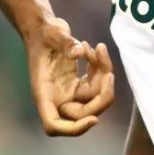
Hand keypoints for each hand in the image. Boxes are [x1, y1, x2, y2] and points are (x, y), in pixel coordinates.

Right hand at [26, 17, 115, 135]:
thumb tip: (77, 51)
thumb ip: (65, 43)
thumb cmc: (44, 32)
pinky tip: (96, 49)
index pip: (54, 124)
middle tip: (109, 73)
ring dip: (103, 74)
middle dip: (101, 95)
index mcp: (44, 93)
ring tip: (99, 49)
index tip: (94, 119)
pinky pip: (96, 84)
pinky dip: (101, 69)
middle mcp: (57, 97)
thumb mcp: (53, 33)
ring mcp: (68, 91)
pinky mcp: (78, 83)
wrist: (44, 26)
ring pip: (94, 96)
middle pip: (83, 113)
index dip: (74, 128)